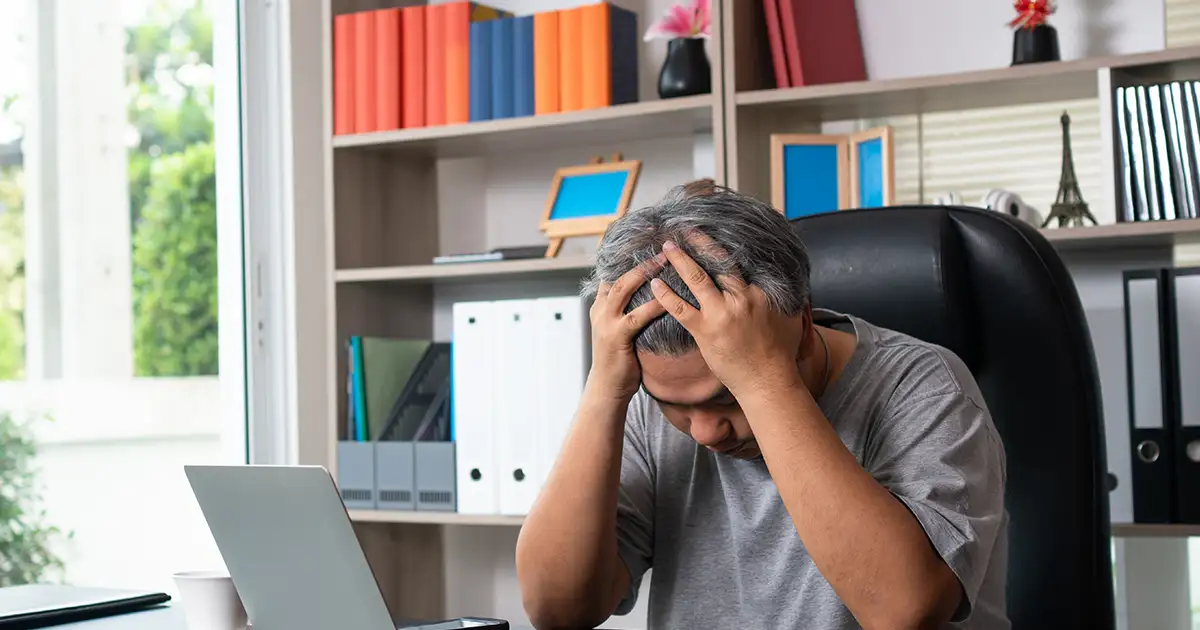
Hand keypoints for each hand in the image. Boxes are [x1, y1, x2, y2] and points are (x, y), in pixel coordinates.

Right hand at [587, 256, 667, 400]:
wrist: (607, 388)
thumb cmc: (621, 359)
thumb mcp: (621, 328)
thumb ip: (630, 309)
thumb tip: (654, 292)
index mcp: (601, 305)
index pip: (614, 273)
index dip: (631, 257)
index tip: (650, 243)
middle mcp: (600, 309)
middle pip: (619, 274)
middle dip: (640, 259)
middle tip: (663, 247)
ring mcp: (605, 322)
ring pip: (623, 288)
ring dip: (645, 273)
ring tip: (665, 261)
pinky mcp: (615, 336)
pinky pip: (636, 316)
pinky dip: (653, 305)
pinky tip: (669, 299)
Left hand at [650, 237, 804, 396]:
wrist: (767, 381)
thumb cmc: (779, 353)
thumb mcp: (789, 318)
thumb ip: (781, 298)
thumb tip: (787, 284)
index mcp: (759, 292)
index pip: (739, 262)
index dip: (722, 247)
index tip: (711, 234)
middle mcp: (740, 298)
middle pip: (717, 262)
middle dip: (699, 243)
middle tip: (685, 230)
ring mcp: (721, 314)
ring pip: (696, 279)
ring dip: (679, 260)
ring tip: (667, 247)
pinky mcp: (705, 331)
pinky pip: (680, 308)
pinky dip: (666, 295)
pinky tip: (655, 284)